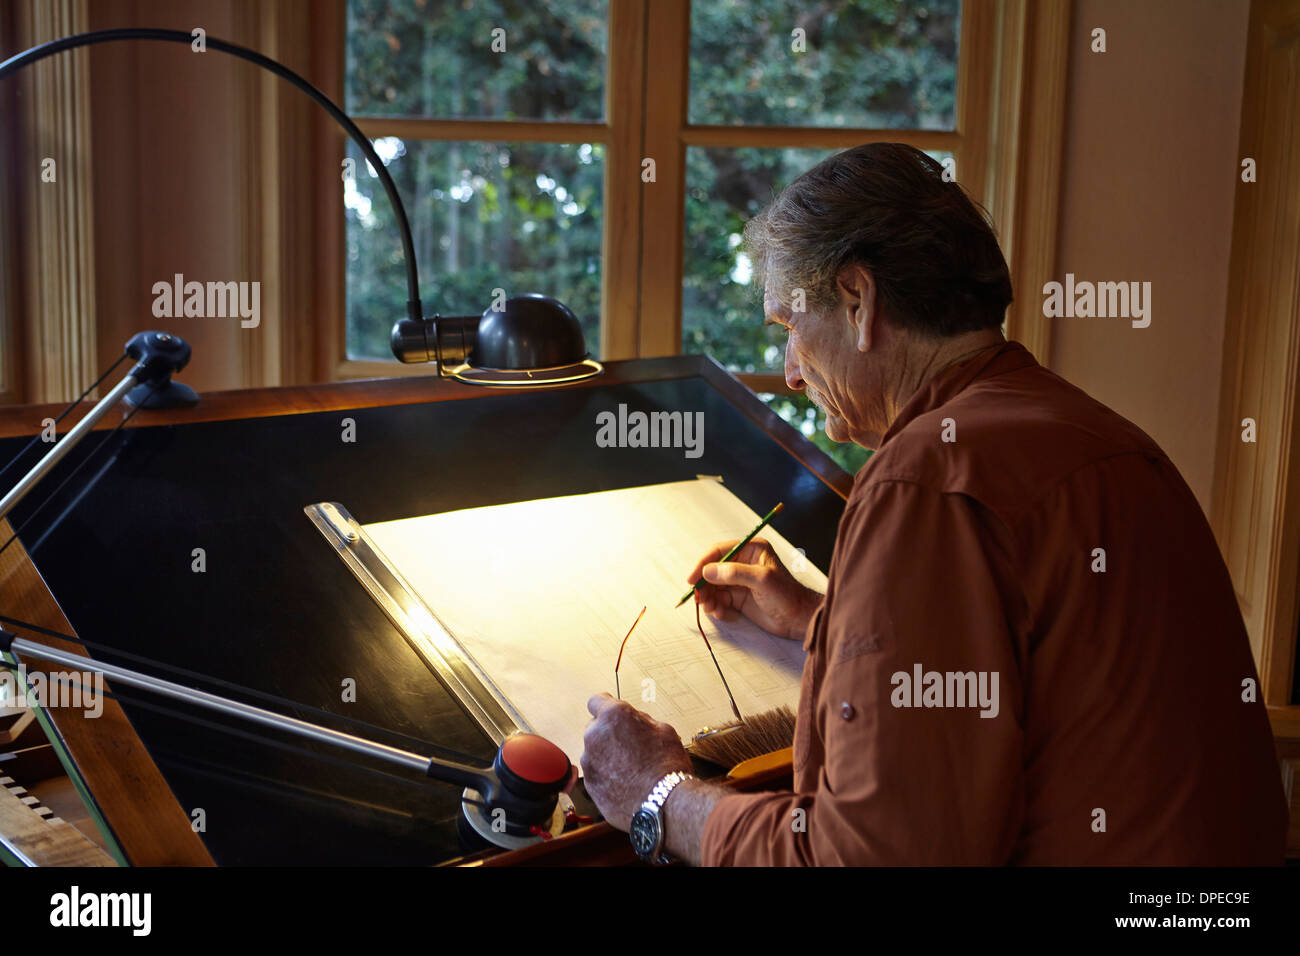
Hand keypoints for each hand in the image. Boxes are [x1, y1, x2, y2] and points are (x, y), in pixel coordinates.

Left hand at [580, 693, 691, 831]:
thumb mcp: (663, 730)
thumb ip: (640, 721)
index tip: (611, 712)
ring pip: (595, 753)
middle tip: (630, 745)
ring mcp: (590, 763)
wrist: (665, 804)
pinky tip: (626, 784)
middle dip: (609, 734)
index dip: (605, 706)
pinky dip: (607, 777)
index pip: (596, 701)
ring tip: (631, 769)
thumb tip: (633, 721)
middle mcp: (595, 736)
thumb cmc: (668, 765)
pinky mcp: (590, 786)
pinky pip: (596, 775)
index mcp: (613, 716)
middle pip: (595, 728)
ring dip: (607, 756)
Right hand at [687, 538, 821, 640]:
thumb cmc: (787, 595)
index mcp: (751, 550)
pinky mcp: (739, 598)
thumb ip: (734, 573)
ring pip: (714, 587)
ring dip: (709, 598)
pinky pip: (720, 600)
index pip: (719, 551)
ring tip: (712, 609)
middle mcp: (743, 563)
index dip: (703, 564)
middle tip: (700, 599)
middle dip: (704, 585)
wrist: (799, 619)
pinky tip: (721, 613)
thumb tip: (707, 571)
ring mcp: (740, 581)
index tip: (692, 579)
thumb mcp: (761, 580)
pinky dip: (716, 607)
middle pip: (713, 570)